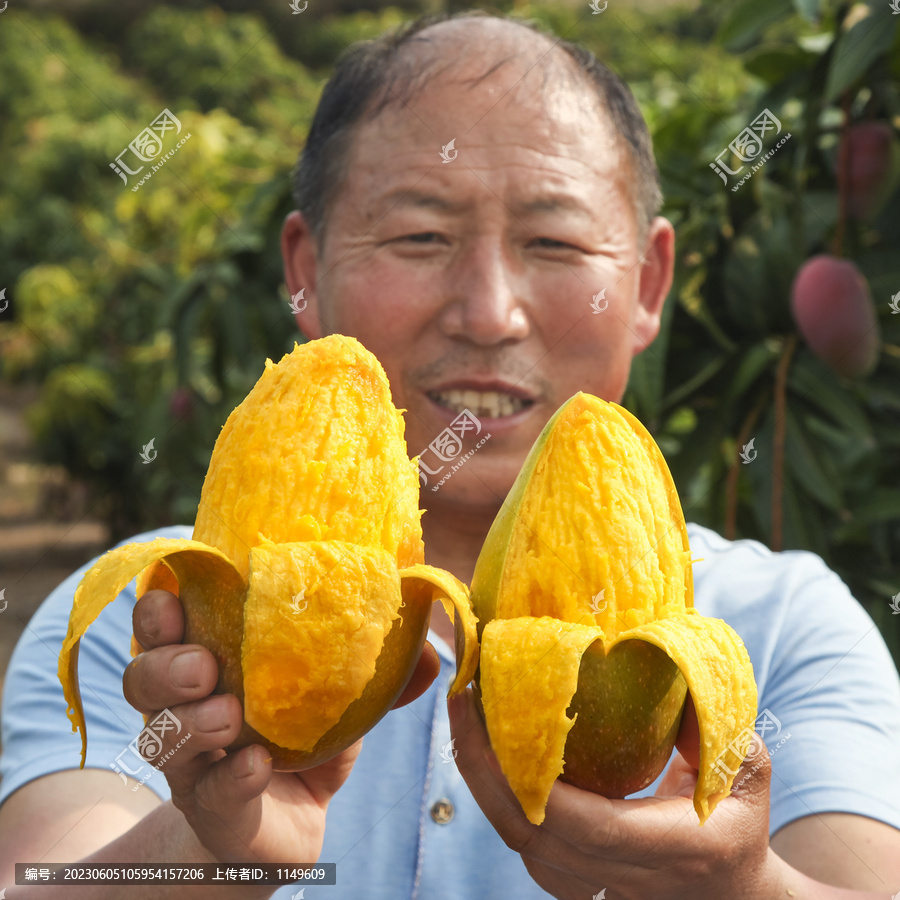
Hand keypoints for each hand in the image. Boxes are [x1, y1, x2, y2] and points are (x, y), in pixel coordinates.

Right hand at [124, 589, 439, 864]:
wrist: (290, 825)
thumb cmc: (305, 739)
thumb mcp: (341, 696)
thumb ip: (381, 668)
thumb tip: (430, 652)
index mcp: (211, 662)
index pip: (169, 624)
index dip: (160, 605)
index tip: (175, 592)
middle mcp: (186, 709)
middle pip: (142, 677)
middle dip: (163, 664)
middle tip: (204, 664)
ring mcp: (192, 765)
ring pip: (160, 736)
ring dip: (190, 722)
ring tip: (231, 716)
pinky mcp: (212, 811)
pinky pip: (210, 793)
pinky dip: (231, 777)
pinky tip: (255, 765)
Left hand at [449, 689, 782, 899]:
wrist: (731, 898)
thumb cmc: (740, 825)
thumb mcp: (746, 772)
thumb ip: (717, 728)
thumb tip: (675, 669)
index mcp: (668, 848)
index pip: (588, 826)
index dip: (536, 782)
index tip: (502, 720)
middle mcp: (621, 874)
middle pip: (530, 834)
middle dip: (484, 768)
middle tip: (463, 698)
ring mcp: (591, 885)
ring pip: (517, 840)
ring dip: (481, 777)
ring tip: (466, 713)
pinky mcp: (571, 878)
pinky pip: (521, 838)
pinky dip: (495, 792)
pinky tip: (484, 744)